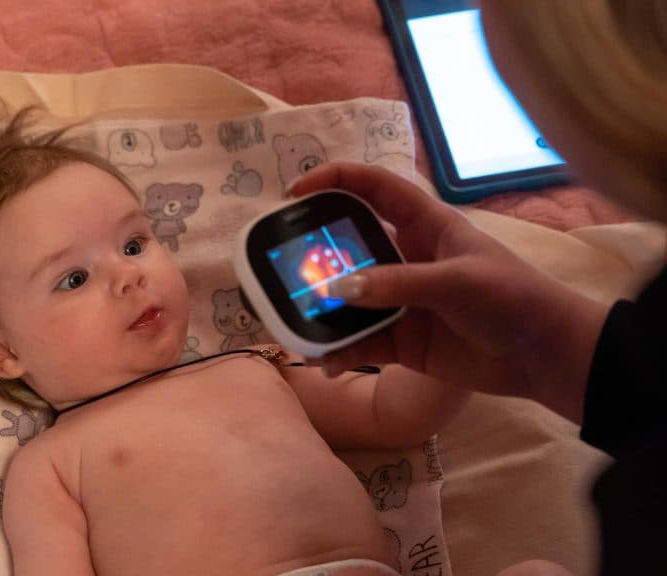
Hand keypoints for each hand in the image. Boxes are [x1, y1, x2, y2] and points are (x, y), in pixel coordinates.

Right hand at [287, 163, 609, 421]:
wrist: (545, 357)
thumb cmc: (511, 299)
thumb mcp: (458, 281)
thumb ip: (398, 284)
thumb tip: (338, 289)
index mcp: (426, 225)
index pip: (374, 188)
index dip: (335, 180)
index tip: (294, 193)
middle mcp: (407, 258)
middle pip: (350, 246)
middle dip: (314, 253)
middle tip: (281, 264)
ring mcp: (402, 301)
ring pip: (349, 299)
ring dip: (322, 309)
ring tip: (292, 318)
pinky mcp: (403, 341)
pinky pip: (361, 341)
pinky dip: (340, 350)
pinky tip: (324, 358)